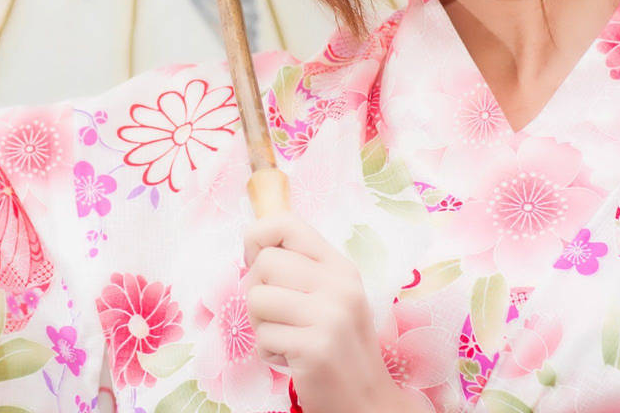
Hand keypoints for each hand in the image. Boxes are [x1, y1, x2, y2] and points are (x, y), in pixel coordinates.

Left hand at [243, 212, 427, 412]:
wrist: (367, 400)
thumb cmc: (338, 346)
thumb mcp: (329, 296)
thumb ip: (299, 268)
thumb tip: (252, 248)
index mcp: (340, 266)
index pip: (286, 223)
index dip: (258, 237)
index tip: (256, 262)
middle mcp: (339, 285)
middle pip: (264, 263)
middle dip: (258, 292)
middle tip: (279, 316)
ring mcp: (330, 316)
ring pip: (256, 299)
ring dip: (261, 325)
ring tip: (287, 338)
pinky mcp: (315, 348)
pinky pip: (262, 338)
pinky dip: (268, 353)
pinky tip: (292, 359)